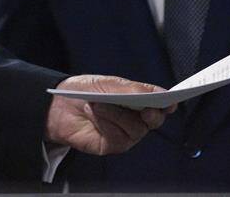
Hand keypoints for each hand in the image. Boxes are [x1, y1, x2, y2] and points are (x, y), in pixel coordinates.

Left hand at [45, 75, 174, 155]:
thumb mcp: (108, 84)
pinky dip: (106, 124)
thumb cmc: (84, 91)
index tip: (170, 102)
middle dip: (150, 113)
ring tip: (97, 105)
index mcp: (136, 100)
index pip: (159, 103)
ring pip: (136, 128)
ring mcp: (126, 133)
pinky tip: (94, 116)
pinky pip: (119, 137)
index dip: (167, 103)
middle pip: (154, 120)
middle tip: (143, 108)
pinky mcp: (114, 145)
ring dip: (116, 114)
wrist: (58, 105)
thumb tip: (160, 93)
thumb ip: (133, 89)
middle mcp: (135, 118)